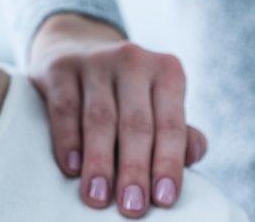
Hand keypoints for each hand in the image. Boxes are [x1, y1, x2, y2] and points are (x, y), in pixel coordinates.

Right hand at [28, 13, 207, 218]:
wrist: (77, 49)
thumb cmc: (126, 93)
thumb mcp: (156, 103)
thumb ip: (178, 131)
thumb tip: (194, 155)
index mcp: (166, 70)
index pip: (170, 123)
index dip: (168, 163)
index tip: (164, 200)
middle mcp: (133, 59)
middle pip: (135, 123)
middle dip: (134, 169)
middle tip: (132, 208)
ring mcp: (94, 60)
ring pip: (99, 118)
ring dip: (99, 162)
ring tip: (98, 198)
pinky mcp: (60, 67)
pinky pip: (65, 108)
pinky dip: (68, 140)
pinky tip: (71, 167)